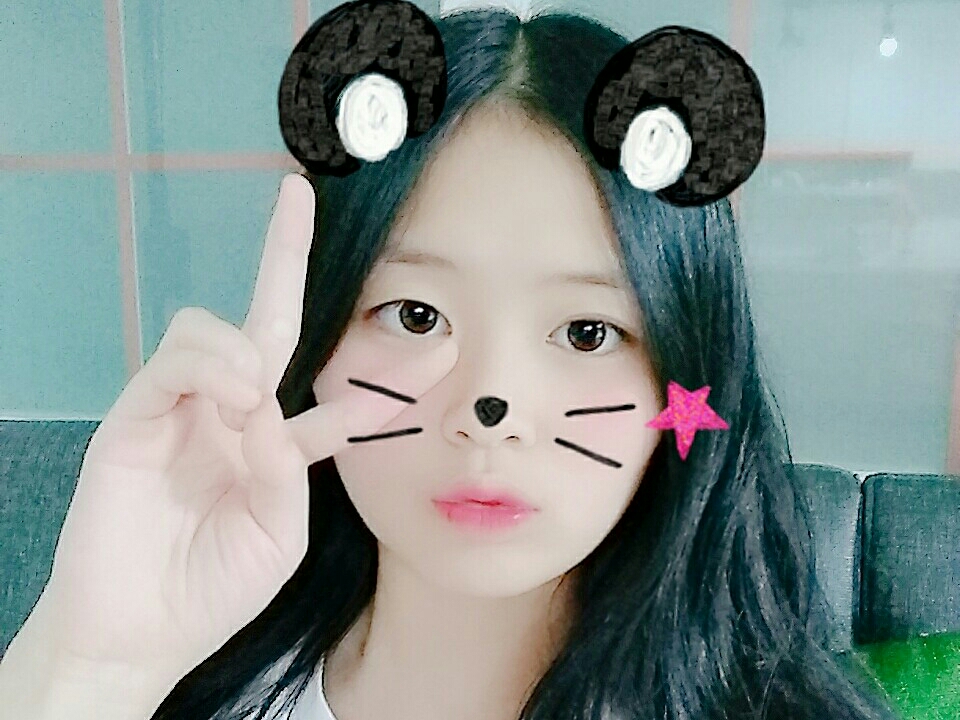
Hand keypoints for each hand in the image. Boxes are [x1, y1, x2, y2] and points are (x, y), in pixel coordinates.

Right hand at [32, 174, 457, 683]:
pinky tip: (231, 398)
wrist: (138, 632)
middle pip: (264, 319)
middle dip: (281, 255)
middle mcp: (230, 412)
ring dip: (241, 351)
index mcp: (272, 443)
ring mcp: (181, 409)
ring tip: (250, 402)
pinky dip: (208, 368)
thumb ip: (288, 469)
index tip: (432, 351)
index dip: (373, 378)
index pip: (325, 392)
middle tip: (296, 194)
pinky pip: (173, 362)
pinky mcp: (134, 417)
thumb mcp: (276, 536)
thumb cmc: (211, 589)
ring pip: (211, 330)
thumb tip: (272, 409)